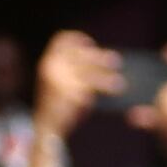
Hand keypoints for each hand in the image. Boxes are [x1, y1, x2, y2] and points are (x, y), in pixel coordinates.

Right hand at [30, 29, 115, 143]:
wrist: (45, 127)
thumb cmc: (55, 104)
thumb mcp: (57, 80)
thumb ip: (71, 68)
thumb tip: (97, 58)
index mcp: (47, 62)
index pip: (61, 40)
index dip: (77, 38)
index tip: (91, 44)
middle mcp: (51, 67)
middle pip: (81, 55)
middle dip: (100, 58)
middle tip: (117, 61)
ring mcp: (60, 80)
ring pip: (89, 74)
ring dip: (106, 78)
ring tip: (120, 83)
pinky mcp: (69, 94)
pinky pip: (90, 90)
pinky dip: (101, 91)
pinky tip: (111, 94)